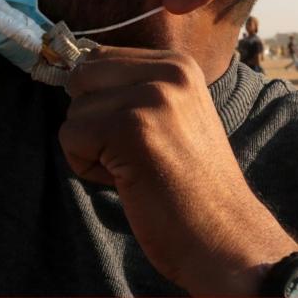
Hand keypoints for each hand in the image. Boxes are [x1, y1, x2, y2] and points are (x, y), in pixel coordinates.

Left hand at [61, 47, 297, 294]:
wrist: (227, 240)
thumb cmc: (191, 188)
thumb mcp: (173, 116)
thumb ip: (134, 88)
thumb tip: (72, 71)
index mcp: (180, 64)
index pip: (100, 57)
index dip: (103, 101)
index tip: (140, 135)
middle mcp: (170, 71)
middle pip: (82, 76)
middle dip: (91, 119)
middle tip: (133, 154)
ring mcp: (152, 97)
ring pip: (75, 110)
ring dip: (91, 148)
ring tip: (137, 170)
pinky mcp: (130, 127)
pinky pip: (71, 136)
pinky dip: (86, 167)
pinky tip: (128, 182)